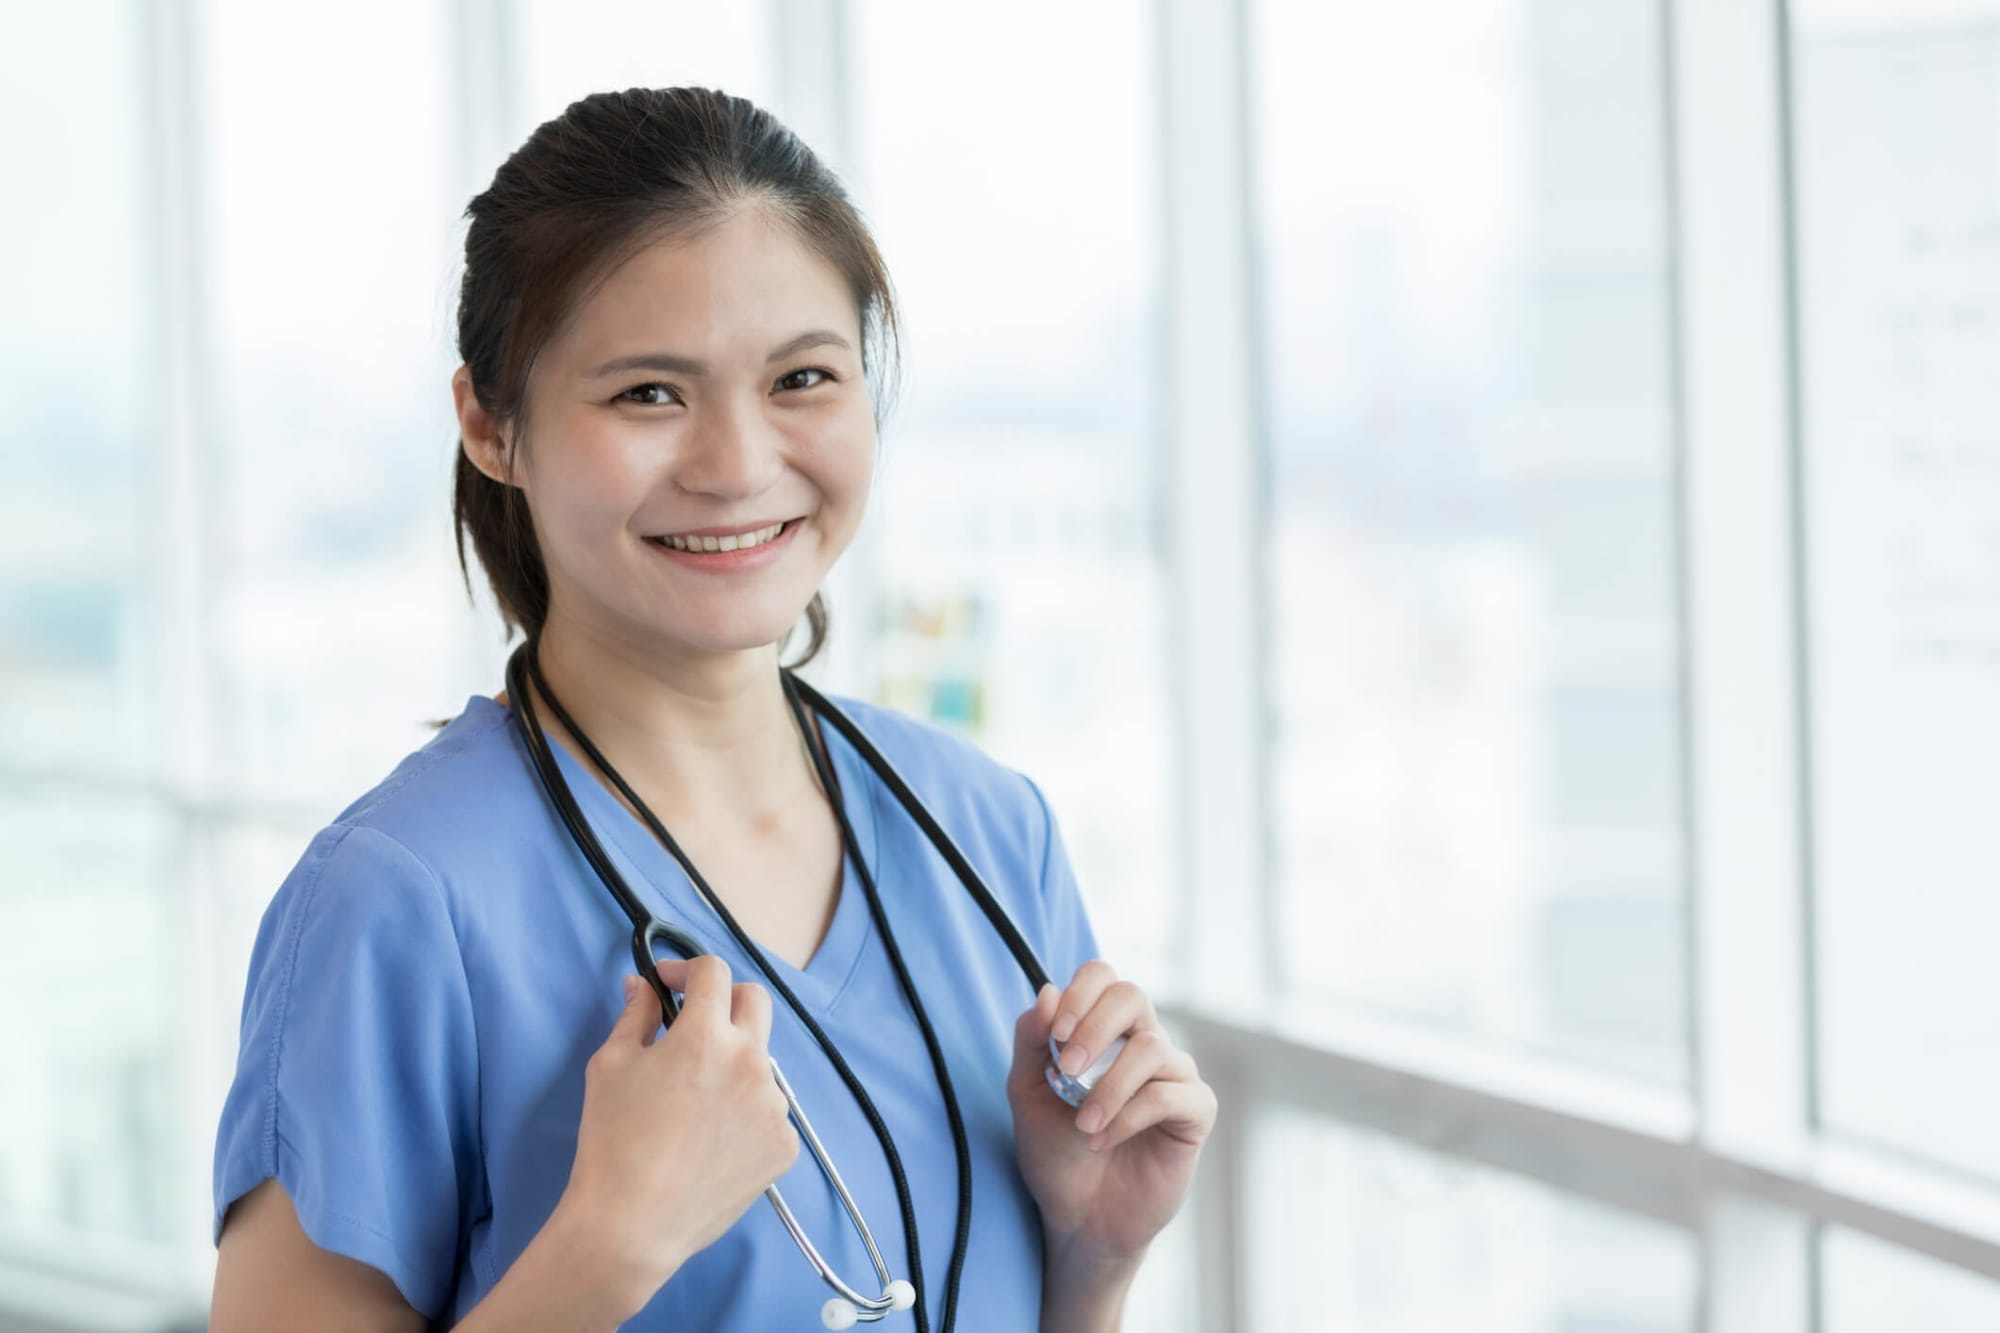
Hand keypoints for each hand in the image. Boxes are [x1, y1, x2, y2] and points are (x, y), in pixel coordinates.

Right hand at [555, 956, 799, 1311]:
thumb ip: (635, 1015)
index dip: (687, 969)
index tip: (668, 984)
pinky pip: (769, 1113)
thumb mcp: (610, 1065)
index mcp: (707, 1035)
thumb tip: (644, 986)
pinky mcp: (785, 1145)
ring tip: (694, 1105)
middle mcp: (751, 1062)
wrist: (632, 1224)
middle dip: (724, 1000)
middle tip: (693, 1023)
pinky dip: (745, 1114)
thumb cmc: (612, 1140)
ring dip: (733, 1065)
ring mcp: (775, 1105)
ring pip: (760, 1063)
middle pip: (755, 1001)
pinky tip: (711, 1142)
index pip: (714, 971)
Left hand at [1006, 962, 1216, 1262]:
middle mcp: (1143, 1043)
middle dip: (1094, 1028)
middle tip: (1066, 1072)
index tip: (1054, 1036)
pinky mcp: (1194, 1112)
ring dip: (1108, 1087)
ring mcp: (1173, 1075)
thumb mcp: (1027, 1093)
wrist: (1078, 1216)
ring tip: (1083, 1125)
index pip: (1103, 977)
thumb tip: (1047, 991)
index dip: (1080, 994)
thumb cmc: (1055, 1152)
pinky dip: (1129, 1115)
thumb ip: (1031, 1041)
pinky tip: (1103, 1140)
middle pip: (1132, 996)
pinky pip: (1170, 1094)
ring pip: (1151, 1048)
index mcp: (1104, 1031)